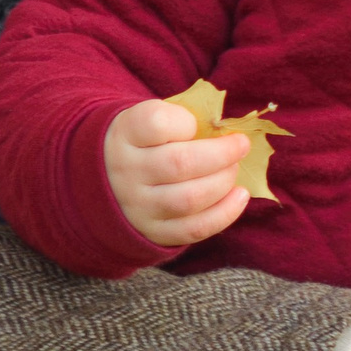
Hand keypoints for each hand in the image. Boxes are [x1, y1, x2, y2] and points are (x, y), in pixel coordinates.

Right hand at [103, 99, 249, 246]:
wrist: (111, 178)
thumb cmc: (147, 140)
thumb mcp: (153, 118)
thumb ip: (184, 118)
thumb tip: (227, 131)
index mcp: (126, 133)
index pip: (156, 123)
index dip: (186, 121)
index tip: (198, 123)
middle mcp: (127, 171)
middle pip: (180, 164)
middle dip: (221, 154)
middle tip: (240, 146)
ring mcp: (138, 206)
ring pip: (189, 199)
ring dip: (223, 182)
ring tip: (234, 169)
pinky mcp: (154, 231)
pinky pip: (194, 229)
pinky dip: (225, 213)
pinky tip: (240, 195)